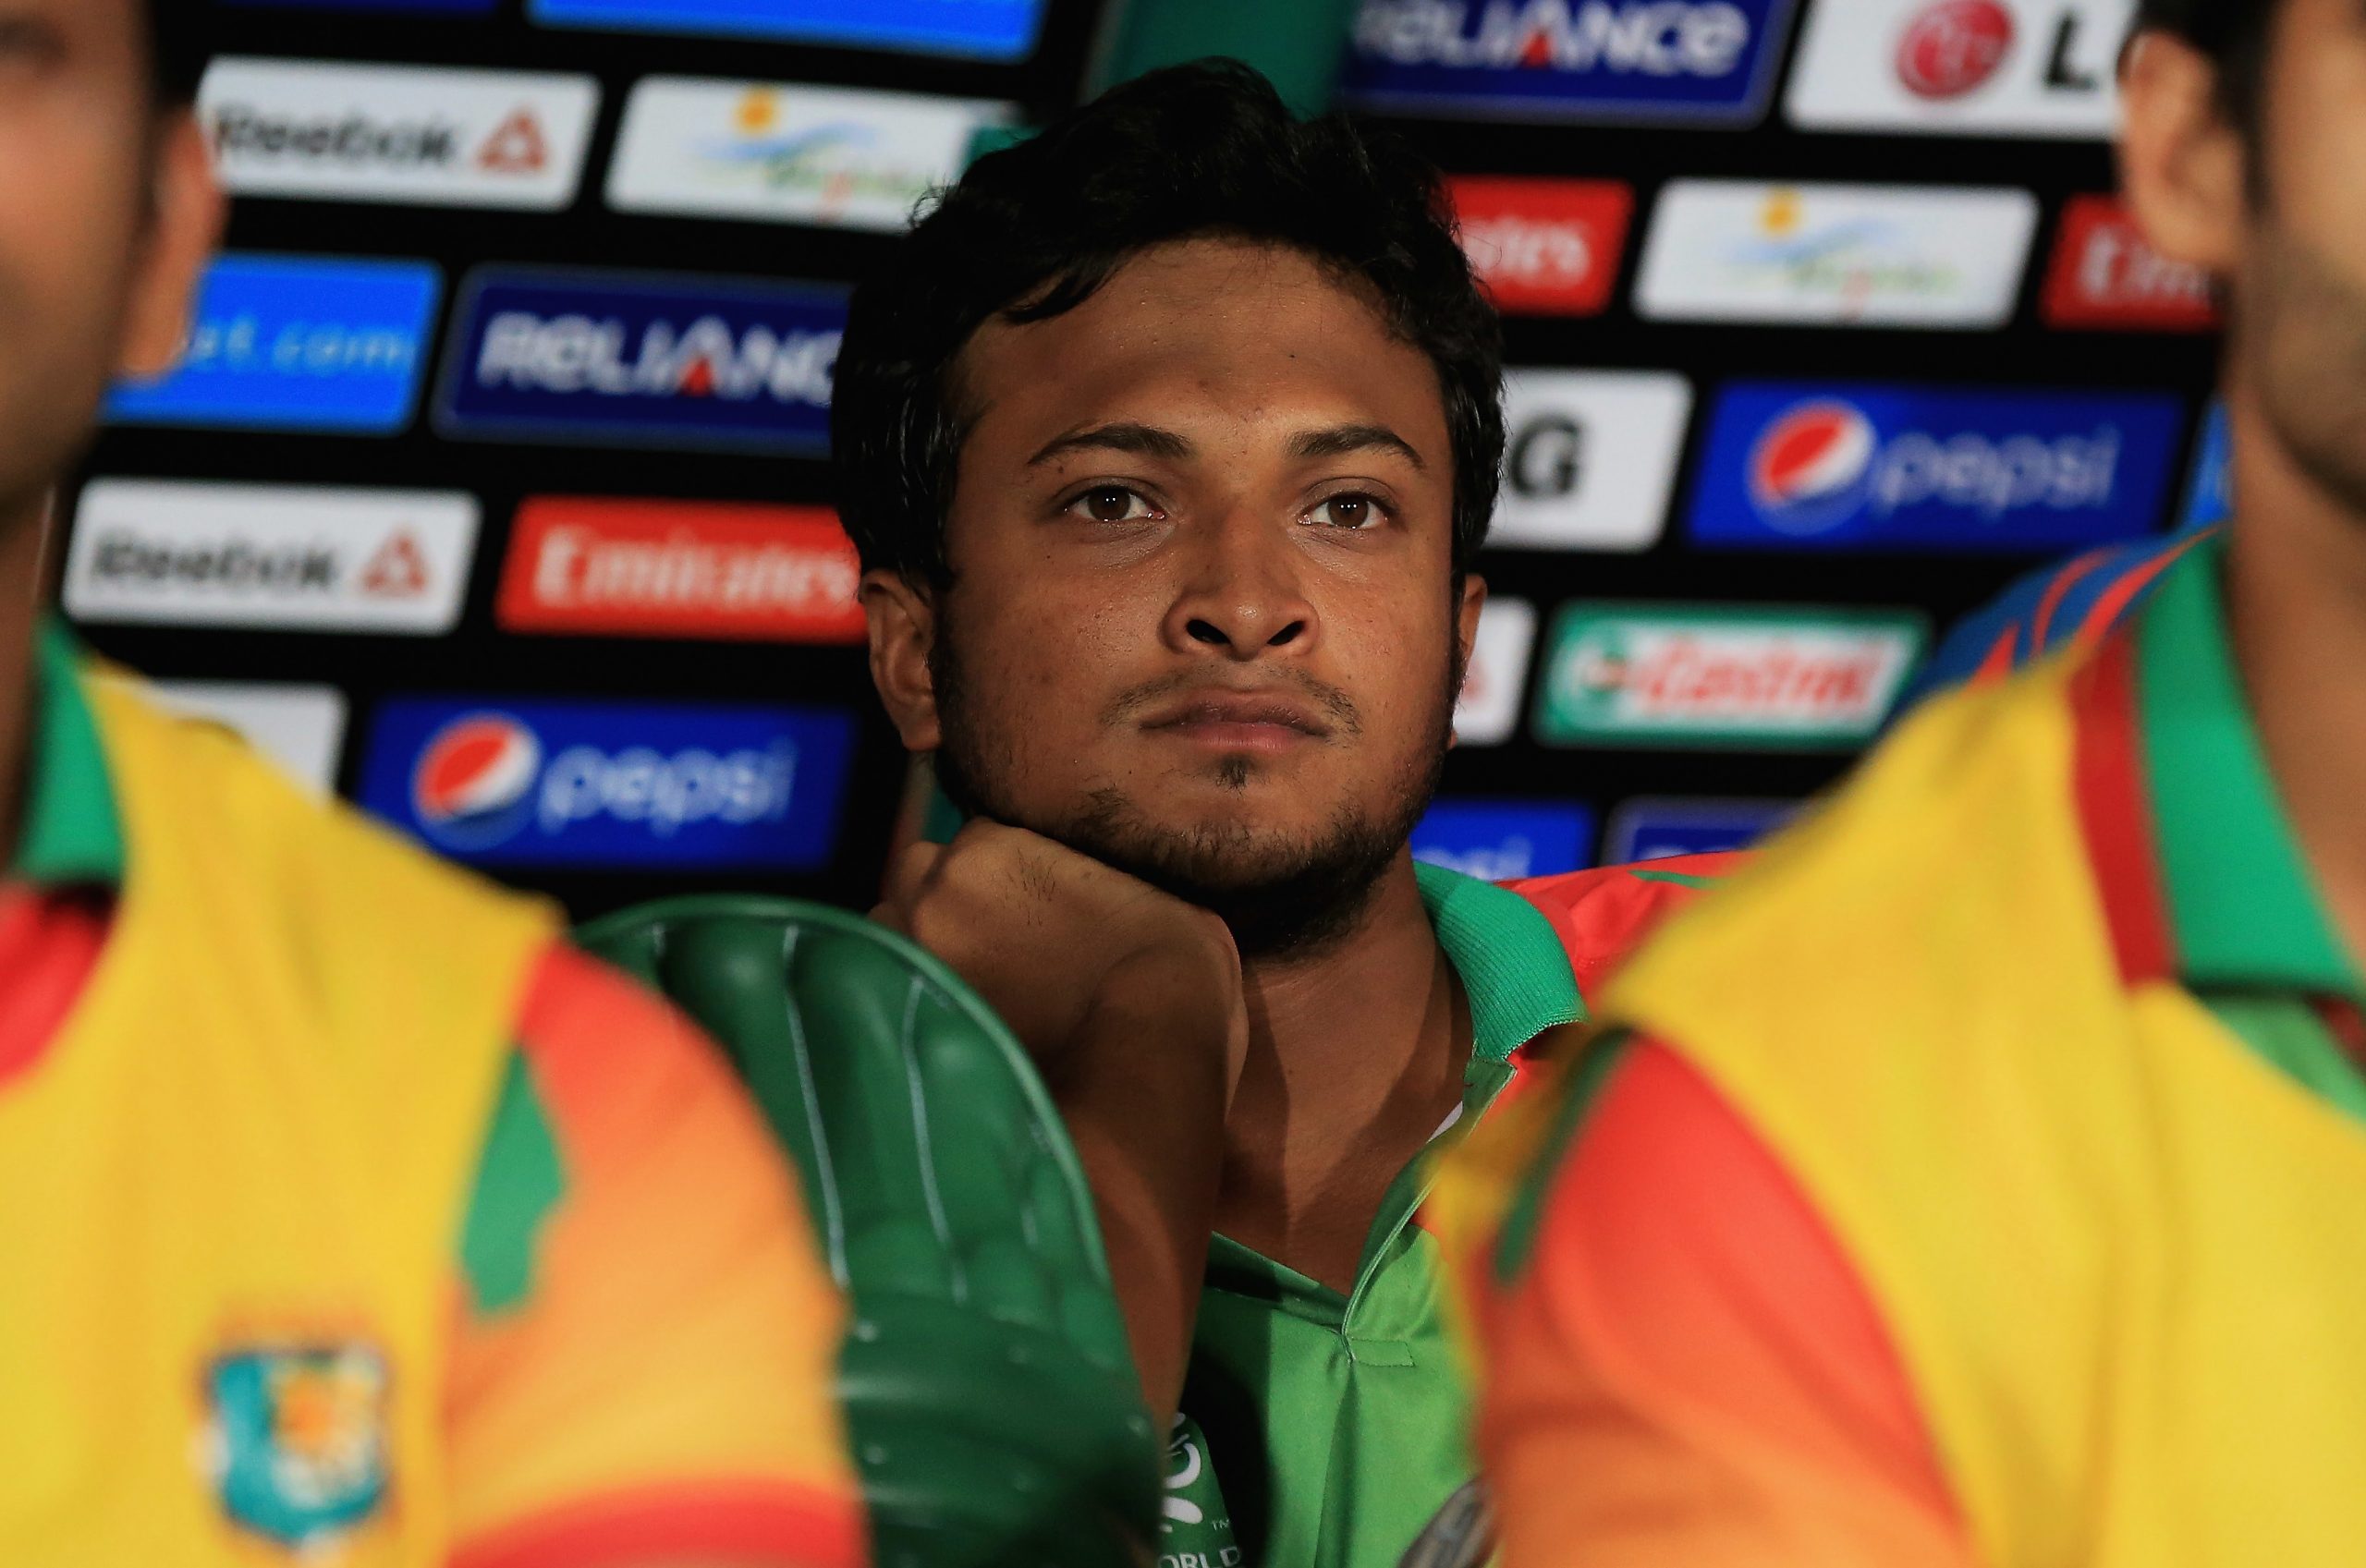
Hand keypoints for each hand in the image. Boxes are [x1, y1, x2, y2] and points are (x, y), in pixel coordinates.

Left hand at [872, 821, 1248, 1098]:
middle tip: (998, 946)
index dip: (1005, 879)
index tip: (1032, 912)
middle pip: (919, 881)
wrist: (1143, 1061)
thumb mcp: (1155, 898)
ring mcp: (910, 959)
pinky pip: (890, 1001)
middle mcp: (933, 891)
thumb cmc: (1168, 971)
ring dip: (924, 952)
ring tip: (975, 990)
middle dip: (948, 905)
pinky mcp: (905, 1023)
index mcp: (990, 845)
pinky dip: (918, 1008)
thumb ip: (1101, 883)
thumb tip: (1103, 897)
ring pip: (892, 938)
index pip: (977, 844)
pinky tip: (963, 1031)